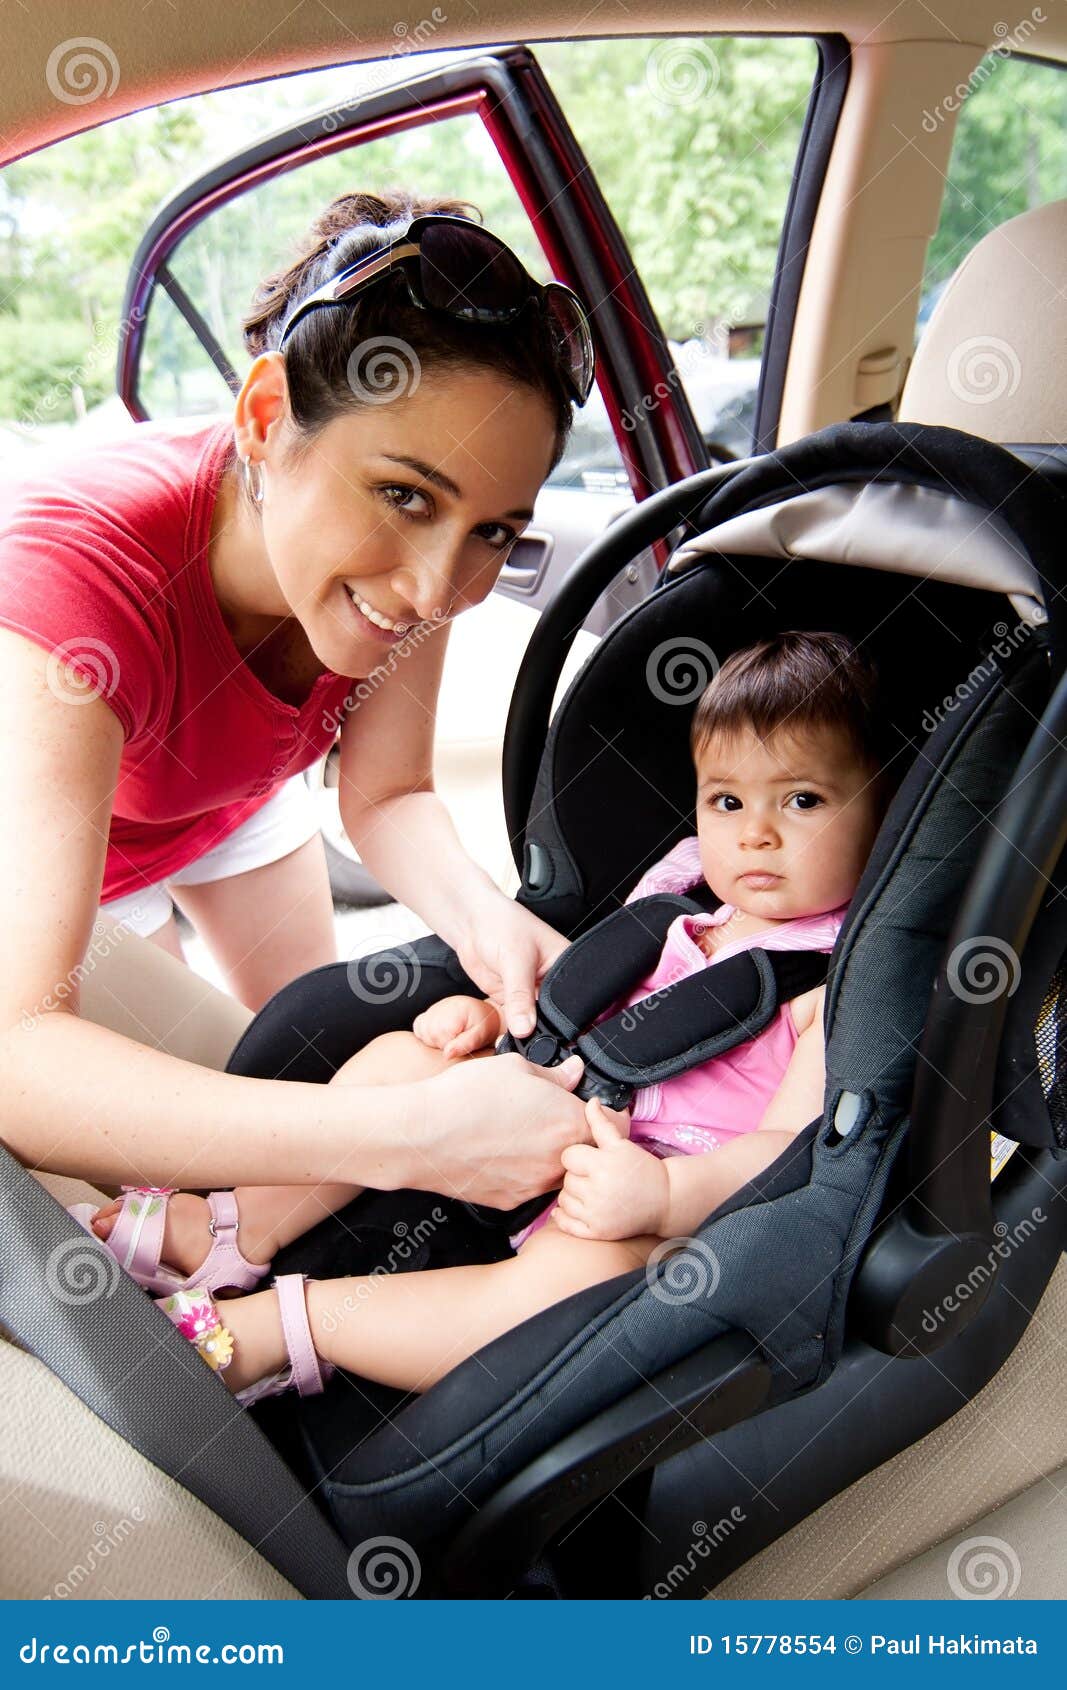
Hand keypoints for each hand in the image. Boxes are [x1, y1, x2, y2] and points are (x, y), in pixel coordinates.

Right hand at [412, 994, 502, 1058]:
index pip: (443, 1044)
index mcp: (454, 1014)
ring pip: (423, 1035)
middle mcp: (440, 1009)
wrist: (483, 1013)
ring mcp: (432, 1009)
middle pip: (431, 1040)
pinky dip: (426, 1033)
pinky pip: (418, 1028)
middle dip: (444, 1045)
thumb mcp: (480, 1035)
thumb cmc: (483, 1025)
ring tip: (451, 1035)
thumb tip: (446, 1055)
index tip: (463, 1042)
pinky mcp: (428, 1013)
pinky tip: (440, 1032)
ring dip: (435, 1040)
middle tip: (458, 1038)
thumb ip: (464, 1044)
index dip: (453, 1048)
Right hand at [416, 1051, 592, 1209]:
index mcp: (568, 1123)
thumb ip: (554, 1075)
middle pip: (589, 1153)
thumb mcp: (514, 1068)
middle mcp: (558, 1161)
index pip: (617, 1125)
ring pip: (559, 1172)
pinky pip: (530, 1187)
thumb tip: (574, 1072)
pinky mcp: (511, 1202)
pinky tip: (500, 1153)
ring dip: (551, 1157)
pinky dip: (524, 1172)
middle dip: (579, 1137)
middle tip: (553, 1120)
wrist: (421, 1136)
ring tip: (520, 1136)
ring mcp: (535, 1187)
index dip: (608, 1114)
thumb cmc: (465, 1096)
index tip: (597, 1109)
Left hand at [454, 892, 569, 1040]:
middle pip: (555, 1016)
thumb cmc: (501, 924)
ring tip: (518, 1032)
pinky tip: (507, 1031)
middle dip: (543, 1028)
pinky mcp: (512, 999)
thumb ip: (520, 997)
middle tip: (531, 1037)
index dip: (563, 1019)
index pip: (572, 1000)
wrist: (470, 923)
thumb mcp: (515, 959)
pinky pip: (515, 1021)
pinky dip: (510, 1028)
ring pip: (534, 1022)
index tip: (551, 1035)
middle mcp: (552, 982)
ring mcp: (531, 992)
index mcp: (566, 966)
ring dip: (525, 1030)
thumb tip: (525, 1029)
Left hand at [552, 1100, 669, 1240]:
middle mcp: (598, 1191)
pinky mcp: (596, 1232)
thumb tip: (591, 1101)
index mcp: (603, 1166)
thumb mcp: (622, 1144)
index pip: (568, 1157)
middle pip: (566, 1180)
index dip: (577, 1156)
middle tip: (594, 1177)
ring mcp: (597, 1214)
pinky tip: (577, 1208)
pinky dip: (564, 1217)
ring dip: (572, 1196)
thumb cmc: (641, 1169)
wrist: (664, 1200)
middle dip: (577, 1176)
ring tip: (590, 1192)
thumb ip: (602, 1123)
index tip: (590, 1160)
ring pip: (563, 1201)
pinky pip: (565, 1224)